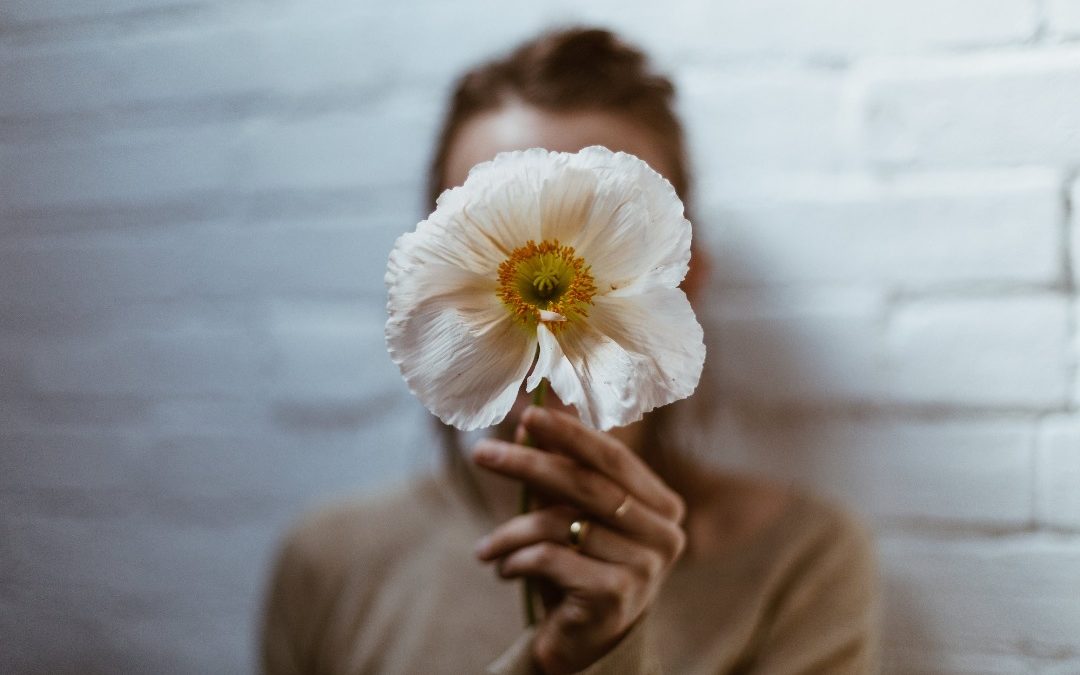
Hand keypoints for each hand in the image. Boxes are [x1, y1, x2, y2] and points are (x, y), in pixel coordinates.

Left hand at [472, 406, 686, 674]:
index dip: (569, 434)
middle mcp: (665, 535)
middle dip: (528, 464)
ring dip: (510, 533)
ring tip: (485, 548)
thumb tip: (527, 420)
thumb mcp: (573, 516)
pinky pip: (552, 559)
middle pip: (586, 485)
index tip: (528, 415)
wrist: (583, 646)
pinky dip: (517, 560)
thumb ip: (560, 471)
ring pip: (561, 524)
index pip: (613, 458)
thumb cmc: (579, 569)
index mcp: (663, 506)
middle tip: (482, 453)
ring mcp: (646, 568)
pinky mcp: (616, 596)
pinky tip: (503, 571)